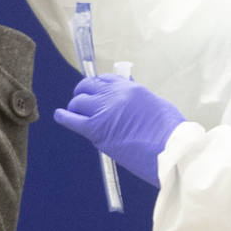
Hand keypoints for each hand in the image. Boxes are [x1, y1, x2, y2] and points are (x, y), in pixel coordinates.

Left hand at [54, 75, 185, 186]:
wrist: (171, 151)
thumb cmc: (171, 133)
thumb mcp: (156, 106)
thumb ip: (139, 100)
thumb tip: (129, 101)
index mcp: (131, 88)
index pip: (106, 79)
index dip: (99, 86)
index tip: (97, 92)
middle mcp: (115, 95)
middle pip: (89, 87)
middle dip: (84, 94)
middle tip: (84, 103)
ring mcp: (104, 111)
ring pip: (78, 102)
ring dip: (76, 108)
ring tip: (75, 113)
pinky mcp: (96, 130)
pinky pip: (72, 120)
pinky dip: (64, 117)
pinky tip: (59, 116)